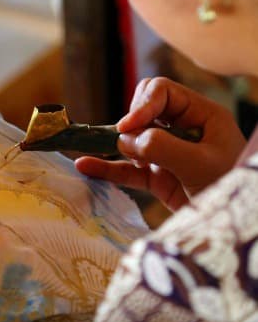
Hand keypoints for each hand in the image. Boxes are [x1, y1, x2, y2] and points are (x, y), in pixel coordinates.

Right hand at [76, 77, 245, 211]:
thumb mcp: (198, 164)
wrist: (235, 229)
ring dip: (114, 144)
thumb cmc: (228, 187)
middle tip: (128, 143)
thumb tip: (124, 139)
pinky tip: (86, 166)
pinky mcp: (159, 178)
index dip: (141, 105)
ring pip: (132, 139)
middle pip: (143, 109)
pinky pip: (128, 168)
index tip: (128, 128)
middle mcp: (183, 128)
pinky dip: (108, 168)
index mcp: (201, 114)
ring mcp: (169, 153)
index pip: (162, 92)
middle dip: (130, 123)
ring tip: (94, 150)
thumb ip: (161, 146)